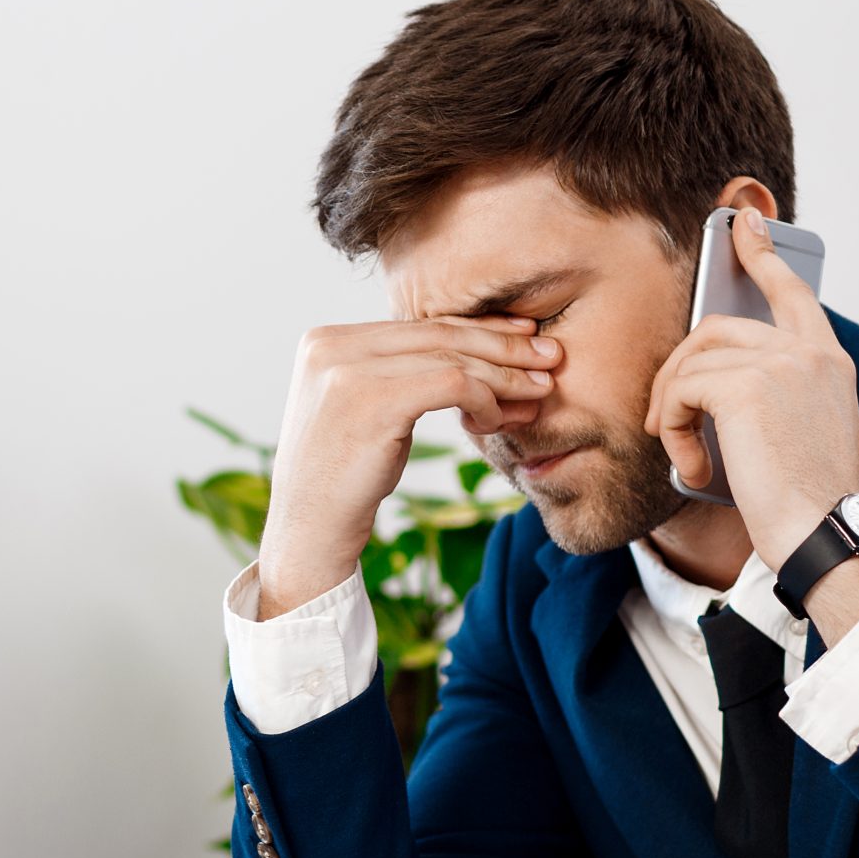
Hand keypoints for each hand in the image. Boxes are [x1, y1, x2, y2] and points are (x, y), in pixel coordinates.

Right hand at [258, 316, 559, 616]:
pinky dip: (486, 398)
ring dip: (505, 374)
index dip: (476, 328)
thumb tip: (465, 352)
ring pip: (452, 357)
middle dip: (502, 344)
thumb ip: (394, 374)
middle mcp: (331, 345)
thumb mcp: (363, 412)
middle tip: (549, 355)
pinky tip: (497, 420)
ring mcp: (346, 370)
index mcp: (326, 341)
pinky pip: (452, 384)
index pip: (418, 324)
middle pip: (437, 333)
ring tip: (540, 389)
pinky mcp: (371, 400)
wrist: (308, 532)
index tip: (521, 337)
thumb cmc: (343, 480)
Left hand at [644, 208, 858, 570]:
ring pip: (690, 362)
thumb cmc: (806, 501)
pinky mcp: (746, 385)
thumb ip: (771, 392)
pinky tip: (693, 466)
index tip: (744, 223)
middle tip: (663, 420)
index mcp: (829, 361)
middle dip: (676, 371)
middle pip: (714, 328)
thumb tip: (707, 380)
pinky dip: (671, 429)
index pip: (793, 292)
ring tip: (684, 454)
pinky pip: (680, 390)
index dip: (763, 255)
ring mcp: (781, 363)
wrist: (823, 533)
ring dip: (670, 410)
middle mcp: (810, 352)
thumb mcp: (799, 433)